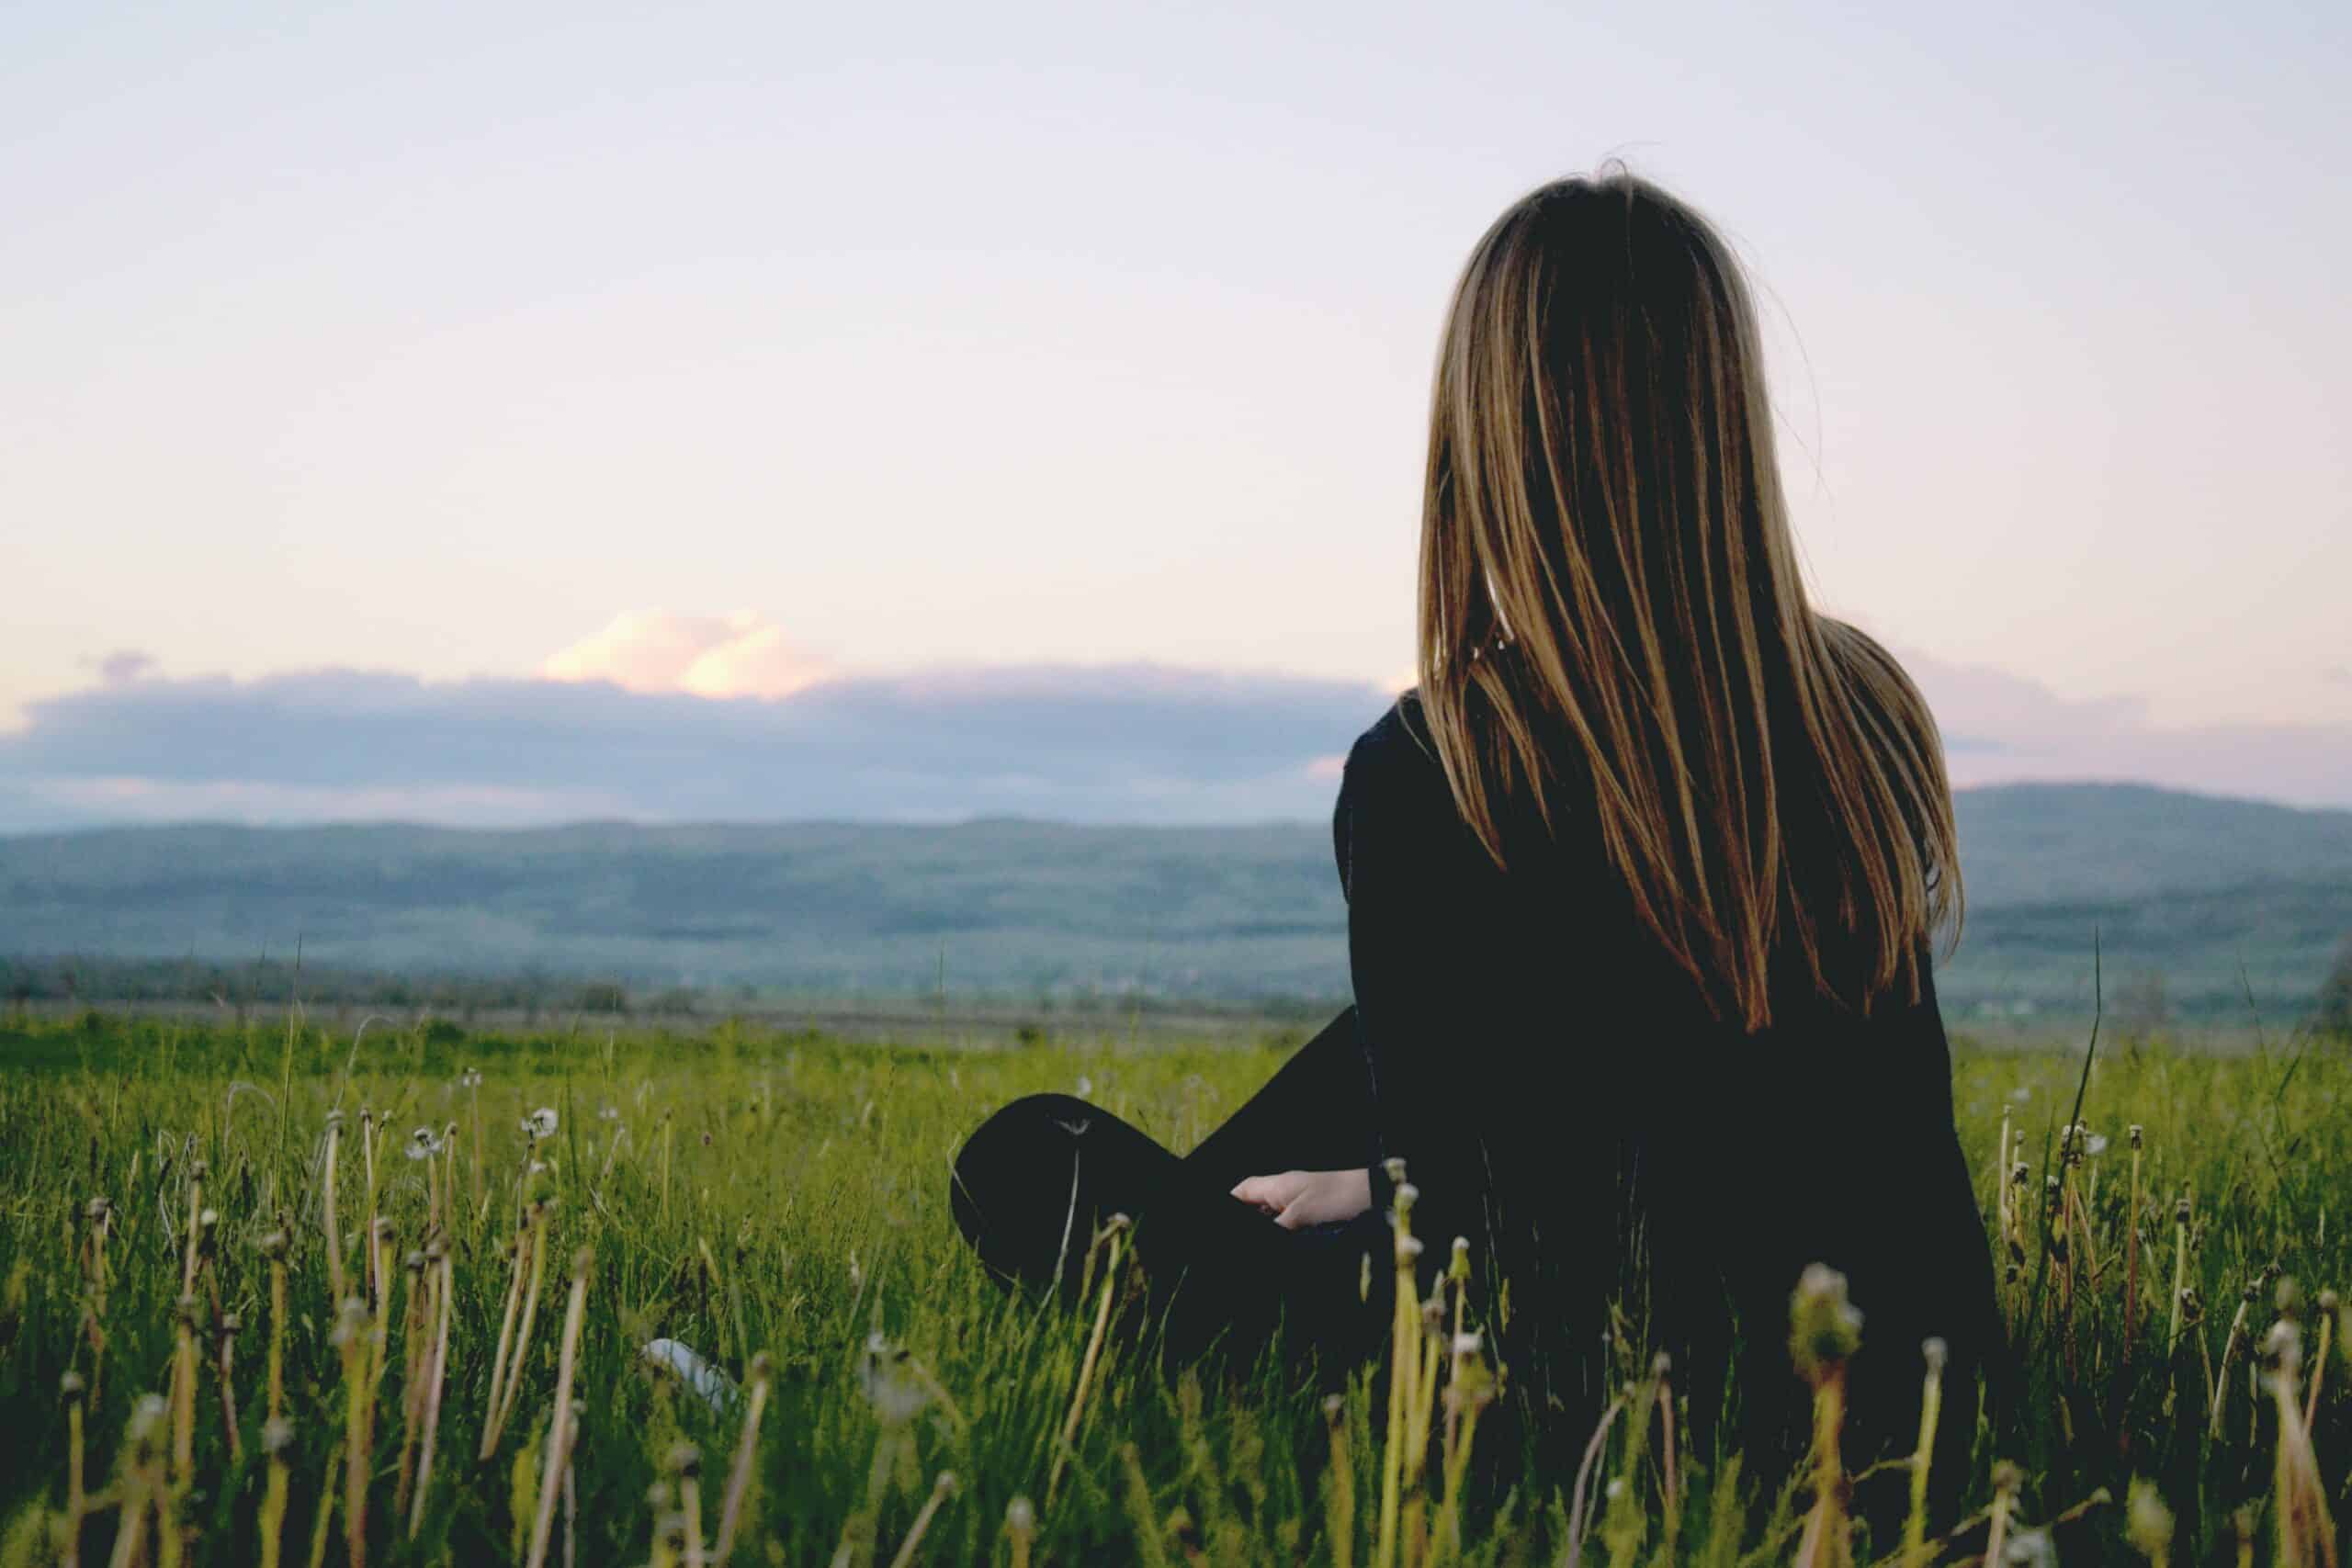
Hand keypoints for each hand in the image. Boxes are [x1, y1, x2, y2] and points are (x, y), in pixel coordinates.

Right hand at [1230, 1168, 1372, 1229]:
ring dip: (1266, 1227)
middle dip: (1248, 1220)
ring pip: (1272, 1217)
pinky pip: (1288, 1224)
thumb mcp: (1302, 1215)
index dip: (1230, 1202)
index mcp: (1278, 1185)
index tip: (1221, 1216)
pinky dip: (1283, 1233)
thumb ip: (1277, 1229)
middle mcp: (1286, 1192)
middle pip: (1255, 1205)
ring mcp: (1300, 1203)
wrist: (1376, 1195)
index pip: (1243, 1190)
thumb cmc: (1340, 1197)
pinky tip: (1288, 1243)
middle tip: (1238, 1241)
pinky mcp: (1313, 1215)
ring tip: (1267, 1243)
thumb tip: (1262, 1242)